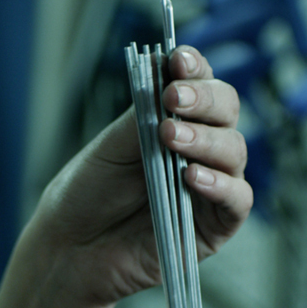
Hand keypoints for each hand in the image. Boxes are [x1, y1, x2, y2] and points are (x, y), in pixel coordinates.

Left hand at [29, 46, 251, 306]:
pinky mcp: (214, 226)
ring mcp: (210, 186)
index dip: (195, 69)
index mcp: (175, 121)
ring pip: (234, 151)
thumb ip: (143, 113)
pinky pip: (236, 200)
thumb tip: (164, 66)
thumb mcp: (110, 145)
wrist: (70, 246)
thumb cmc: (87, 193)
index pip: (200, 85)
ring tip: (171, 139)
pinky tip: (192, 177)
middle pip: (227, 111)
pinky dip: (220, 185)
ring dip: (206, 140)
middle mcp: (199, 149)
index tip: (178, 61)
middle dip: (204, 100)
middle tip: (172, 101)